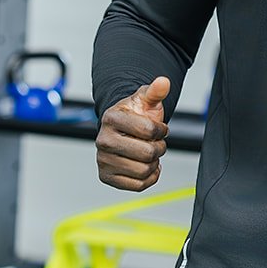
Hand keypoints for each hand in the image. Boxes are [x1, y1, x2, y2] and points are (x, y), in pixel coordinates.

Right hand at [95, 77, 169, 191]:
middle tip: (156, 143)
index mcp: (111, 118)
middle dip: (159, 148)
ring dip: (155, 163)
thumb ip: (156, 91)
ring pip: (144, 170)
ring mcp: (103, 160)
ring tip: (150, 153)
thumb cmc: (135, 115)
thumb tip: (164, 82)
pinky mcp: (106, 177)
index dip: (162, 130)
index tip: (160, 129)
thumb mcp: (146, 100)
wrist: (122, 130)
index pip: (148, 130)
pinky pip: (138, 185)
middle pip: (147, 153)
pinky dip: (149, 177)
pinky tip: (147, 166)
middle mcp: (103, 140)